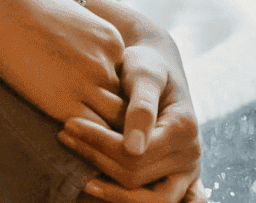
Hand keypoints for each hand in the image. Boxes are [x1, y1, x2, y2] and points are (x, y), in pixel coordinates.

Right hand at [0, 0, 127, 127]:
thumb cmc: (24, 5)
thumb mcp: (72, 16)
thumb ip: (84, 39)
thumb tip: (75, 51)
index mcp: (111, 42)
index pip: (125, 79)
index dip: (110, 92)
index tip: (93, 100)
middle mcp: (108, 62)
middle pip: (126, 101)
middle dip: (115, 115)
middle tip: (99, 127)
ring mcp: (89, 83)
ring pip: (115, 120)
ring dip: (105, 130)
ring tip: (90, 140)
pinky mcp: (65, 102)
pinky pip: (91, 130)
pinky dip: (86, 138)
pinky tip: (70, 137)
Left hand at [53, 0, 202, 202]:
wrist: (156, 69)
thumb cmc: (148, 65)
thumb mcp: (145, 74)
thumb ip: (142, 107)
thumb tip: (135, 149)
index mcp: (184, 129)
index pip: (135, 153)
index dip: (99, 142)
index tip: (69, 125)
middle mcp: (190, 155)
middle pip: (136, 177)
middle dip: (97, 160)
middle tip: (65, 137)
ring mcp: (186, 171)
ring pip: (147, 199)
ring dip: (111, 191)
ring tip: (81, 177)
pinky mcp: (176, 178)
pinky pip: (155, 200)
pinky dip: (128, 200)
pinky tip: (101, 192)